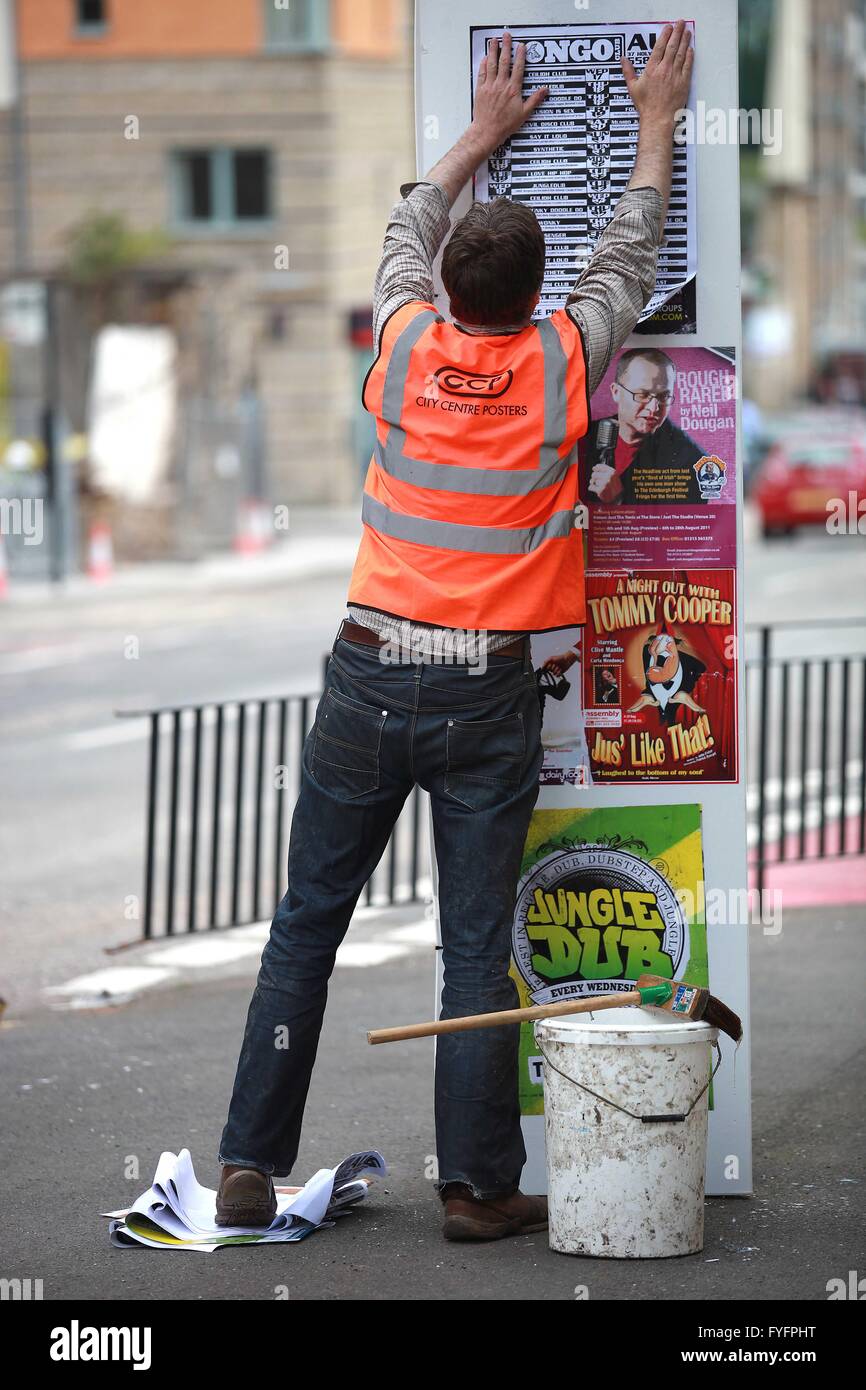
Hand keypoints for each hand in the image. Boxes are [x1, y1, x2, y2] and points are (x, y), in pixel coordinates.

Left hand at [471, 32, 548, 152]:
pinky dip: (483, 64)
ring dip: (493, 50)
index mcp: (513, 89)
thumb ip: (535, 100)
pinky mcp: (480, 90)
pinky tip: (485, 57)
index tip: (521, 45)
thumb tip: (545, 90)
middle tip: (506, 35)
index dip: (520, 55)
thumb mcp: (524, 114)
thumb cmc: (505, 125)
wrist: (487, 132)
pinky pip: (482, 73)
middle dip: (506, 46)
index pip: (518, 68)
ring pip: (492, 64)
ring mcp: (490, 86)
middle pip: (504, 61)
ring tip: (494, 40)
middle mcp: (501, 85)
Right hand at [543, 651, 577, 676]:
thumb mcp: (551, 658)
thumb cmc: (560, 658)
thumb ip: (546, 662)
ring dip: (556, 670)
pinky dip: (559, 672)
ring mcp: (555, 670)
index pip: (545, 668)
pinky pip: (557, 675)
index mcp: (549, 664)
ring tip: (559, 666)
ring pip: (553, 673)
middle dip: (553, 668)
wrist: (567, 660)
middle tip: (555, 664)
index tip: (549, 666)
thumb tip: (542, 666)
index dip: (547, 667)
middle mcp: (552, 668)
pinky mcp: (559, 673)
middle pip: (549, 671)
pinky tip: (560, 669)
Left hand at [589, 463, 622, 503]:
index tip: (594, 469)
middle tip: (599, 481)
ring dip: (594, 484)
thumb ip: (604, 470)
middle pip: (594, 474)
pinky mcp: (600, 490)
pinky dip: (592, 489)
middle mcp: (608, 477)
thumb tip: (594, 468)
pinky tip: (597, 489)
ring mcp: (604, 484)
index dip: (596, 468)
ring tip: (600, 486)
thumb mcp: (613, 475)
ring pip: (592, 481)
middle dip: (594, 478)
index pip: (599, 466)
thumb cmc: (615, 486)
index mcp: (612, 472)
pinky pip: (590, 487)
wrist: (618, 496)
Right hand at [621, 19, 693, 128]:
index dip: (665, 35)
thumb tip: (623, 59)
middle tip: (680, 23)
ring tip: (687, 32)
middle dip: (677, 33)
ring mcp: (675, 76)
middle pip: (672, 46)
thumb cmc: (645, 106)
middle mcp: (664, 70)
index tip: (668, 27)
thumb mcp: (633, 88)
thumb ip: (628, 71)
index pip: (659, 47)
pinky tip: (690, 49)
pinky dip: (689, 56)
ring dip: (685, 41)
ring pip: (681, 54)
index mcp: (651, 70)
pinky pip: (688, 66)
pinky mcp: (683, 83)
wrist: (657, 119)